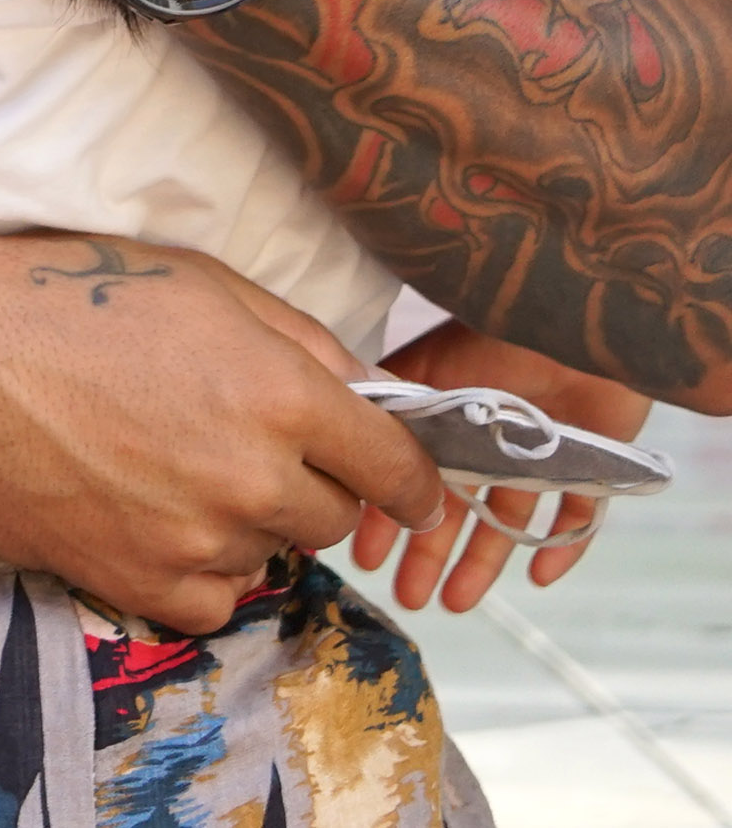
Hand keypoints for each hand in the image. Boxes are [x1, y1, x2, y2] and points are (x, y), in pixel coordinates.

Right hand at [0, 228, 444, 632]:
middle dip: (307, 486)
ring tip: (171, 472)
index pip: (398, 465)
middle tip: (241, 449)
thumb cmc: (58, 296)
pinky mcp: (136, 578)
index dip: (413, 479)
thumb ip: (296, 337)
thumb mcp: (194, 281)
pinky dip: (198, 571)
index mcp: (281, 391)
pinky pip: (212, 602)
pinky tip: (157, 524)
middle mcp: (253, 473)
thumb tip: (367, 390)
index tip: (408, 489)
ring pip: (270, 555)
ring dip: (243, 524)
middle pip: (335, 516)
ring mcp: (195, 534)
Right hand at [348, 323, 651, 610]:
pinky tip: (538, 576)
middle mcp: (486, 442)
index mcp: (445, 420)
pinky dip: (559, 547)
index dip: (386, 516)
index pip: (410, 479)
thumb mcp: (424, 371)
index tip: (363, 552)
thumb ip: (386, 407)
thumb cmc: (494, 338)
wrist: (571, 326)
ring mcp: (535, 456)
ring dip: (480, 563)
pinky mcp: (587, 467)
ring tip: (454, 603)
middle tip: (406, 596)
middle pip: (454, 509)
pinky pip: (575, 518)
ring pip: (505, 521)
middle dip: (425, 554)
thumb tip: (341, 443)